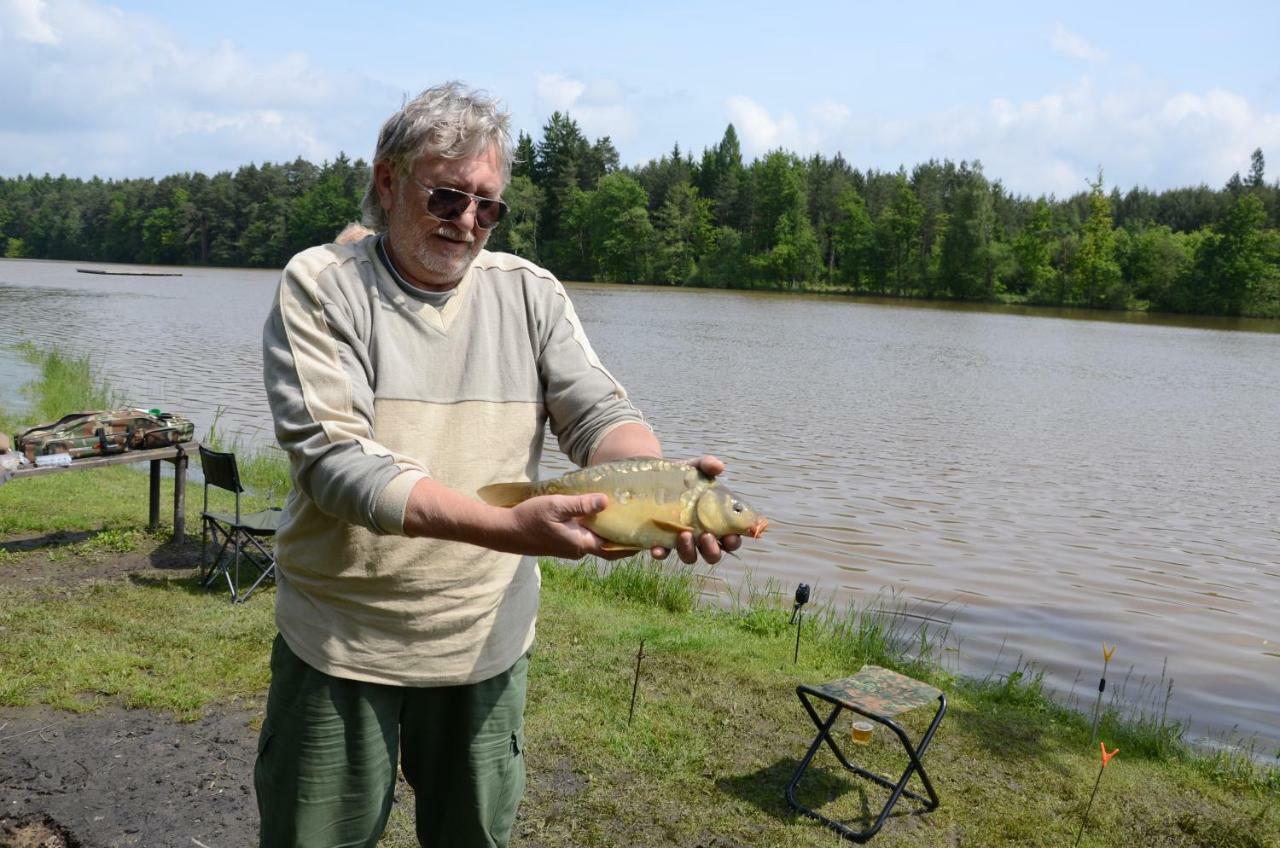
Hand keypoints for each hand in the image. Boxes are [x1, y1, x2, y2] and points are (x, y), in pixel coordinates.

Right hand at [508, 493, 632, 560]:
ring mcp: (570, 548)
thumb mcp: (556, 506)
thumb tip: (606, 501)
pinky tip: (596, 514)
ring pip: (596, 540)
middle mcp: (579, 550)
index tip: (647, 537)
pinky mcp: (562, 543)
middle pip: (608, 546)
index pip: (614, 548)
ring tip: (622, 514)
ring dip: (608, 531)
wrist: (504, 532)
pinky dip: (595, 529)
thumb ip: (581, 504)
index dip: (632, 544)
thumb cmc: (529, 518)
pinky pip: (585, 537)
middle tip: (639, 522)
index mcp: (581, 544)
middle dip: (624, 537)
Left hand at [650, 455, 742, 564]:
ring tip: (684, 535)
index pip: (730, 540)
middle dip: (711, 550)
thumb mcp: (695, 467)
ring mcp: (680, 541)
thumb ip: (708, 465)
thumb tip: (719, 466)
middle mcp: (700, 536)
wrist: (652, 476)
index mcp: (715, 522)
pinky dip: (661, 553)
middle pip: (712, 554)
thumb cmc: (683, 476)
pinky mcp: (661, 541)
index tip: (730, 536)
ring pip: (689, 557)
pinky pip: (663, 553)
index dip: (733, 542)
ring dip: (689, 551)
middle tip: (706, 536)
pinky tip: (657, 548)